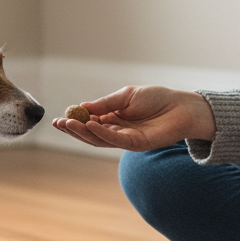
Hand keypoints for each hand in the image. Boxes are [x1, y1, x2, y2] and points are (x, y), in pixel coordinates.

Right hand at [51, 86, 214, 150]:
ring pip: (100, 139)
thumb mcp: (126, 96)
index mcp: (114, 118)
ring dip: (83, 133)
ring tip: (69, 124)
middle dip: (74, 130)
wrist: (181, 106)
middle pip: (91, 134)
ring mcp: (126, 139)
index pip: (89, 123)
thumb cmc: (157, 99)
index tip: (58, 119)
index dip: (74, 122)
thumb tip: (83, 107)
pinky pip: (115, 140)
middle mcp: (117, 131)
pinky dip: (101, 133)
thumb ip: (106, 103)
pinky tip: (90, 125)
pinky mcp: (137, 144)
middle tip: (58, 124)